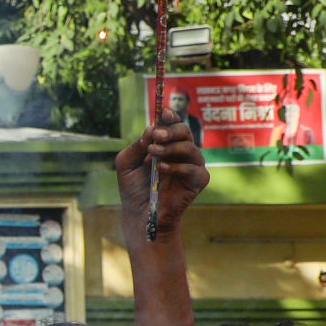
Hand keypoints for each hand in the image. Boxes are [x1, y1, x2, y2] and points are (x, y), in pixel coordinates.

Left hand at [115, 114, 207, 241]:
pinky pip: (194, 168)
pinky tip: (161, 169)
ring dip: (171, 148)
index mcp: (166, 144)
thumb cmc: (134, 187)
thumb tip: (150, 129)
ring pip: (190, 147)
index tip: (163, 113)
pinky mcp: (198, 180)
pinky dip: (177, 167)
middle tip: (157, 135)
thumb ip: (136, 146)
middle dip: (171, 130)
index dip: (170, 117)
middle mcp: (181, 152)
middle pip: (185, 131)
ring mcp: (192, 165)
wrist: (140, 212)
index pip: (173, 125)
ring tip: (153, 153)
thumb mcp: (126, 163)